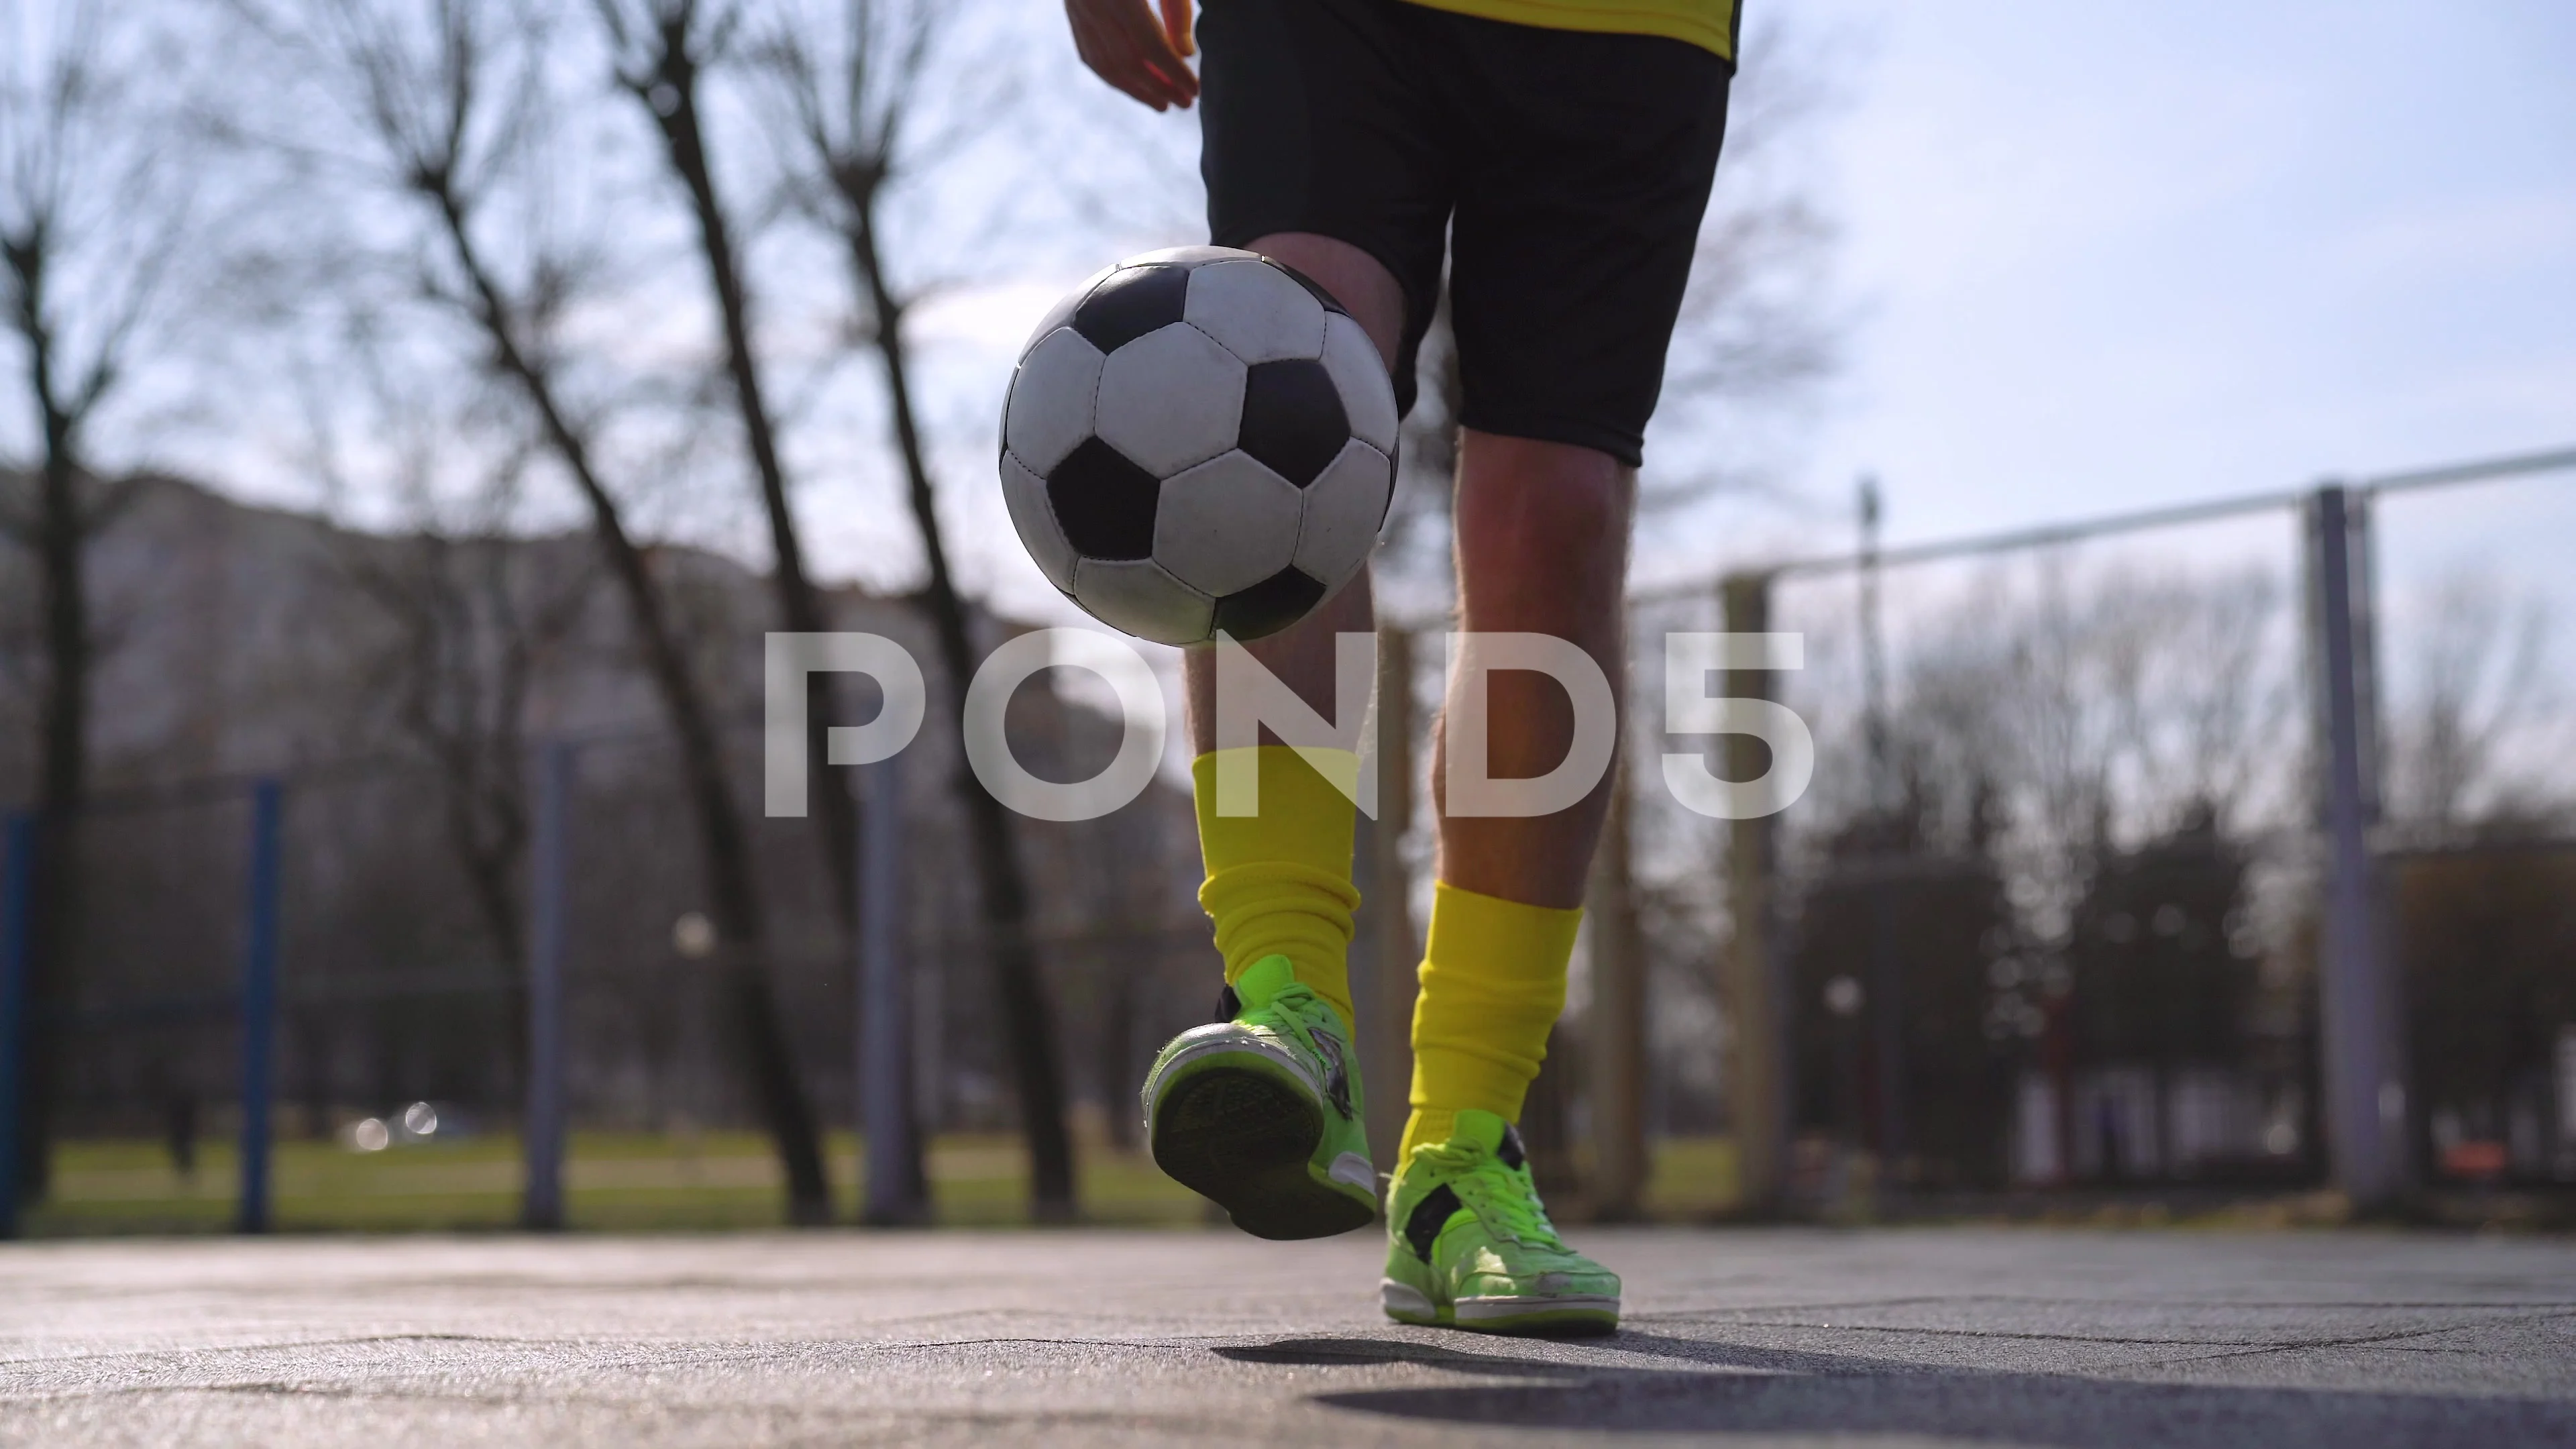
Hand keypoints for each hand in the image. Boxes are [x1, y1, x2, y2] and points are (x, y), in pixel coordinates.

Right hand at [1065, 0, 1197, 110]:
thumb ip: (1175, 8)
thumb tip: (1185, 53)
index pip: (1151, 44)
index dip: (1174, 72)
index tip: (1195, 90)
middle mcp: (1093, 3)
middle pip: (1126, 62)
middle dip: (1158, 88)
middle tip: (1185, 104)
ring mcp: (1077, 8)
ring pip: (1104, 64)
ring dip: (1136, 90)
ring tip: (1163, 103)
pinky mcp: (1071, 10)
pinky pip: (1089, 53)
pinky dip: (1112, 75)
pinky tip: (1135, 86)